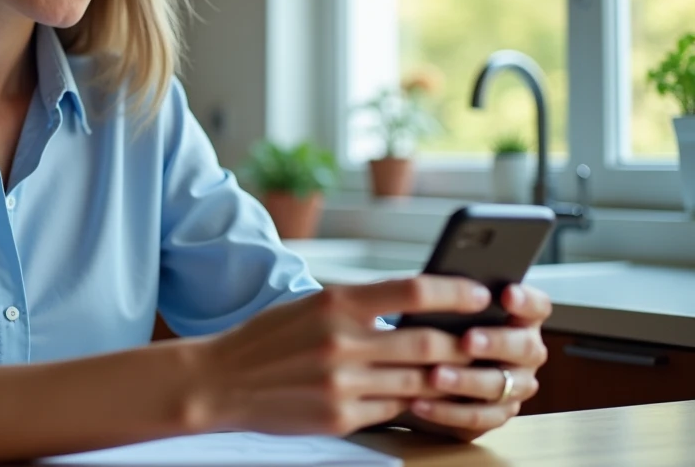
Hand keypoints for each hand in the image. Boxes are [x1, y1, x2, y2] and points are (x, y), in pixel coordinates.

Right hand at [187, 276, 491, 436]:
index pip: (412, 290)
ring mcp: (342, 383)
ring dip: (449, 377)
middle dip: (465, 343)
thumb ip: (359, 306)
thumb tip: (417, 305)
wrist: (220, 381)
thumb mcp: (311, 306)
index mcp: (335, 303)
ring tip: (469, 371)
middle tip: (488, 339)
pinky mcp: (340, 417)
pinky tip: (428, 397)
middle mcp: (342, 341)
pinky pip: (395, 410)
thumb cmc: (267, 339)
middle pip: (427, 342)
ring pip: (419, 380)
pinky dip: (416, 403)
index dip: (455, 292)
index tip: (480, 293)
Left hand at [400, 283, 551, 441]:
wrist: (426, 366)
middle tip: (467, 340)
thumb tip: (439, 285)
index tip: (506, 294)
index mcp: (521, 319)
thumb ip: (453, 298)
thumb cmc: (442, 326)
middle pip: (524, 348)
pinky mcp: (495, 414)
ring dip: (466, 381)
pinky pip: (477, 417)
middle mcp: (526, 353)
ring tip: (434, 375)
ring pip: (499, 385)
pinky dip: (446, 411)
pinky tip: (419, 403)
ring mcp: (515, 386)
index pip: (538, 307)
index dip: (526, 301)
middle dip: (495, 343)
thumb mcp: (447, 309)